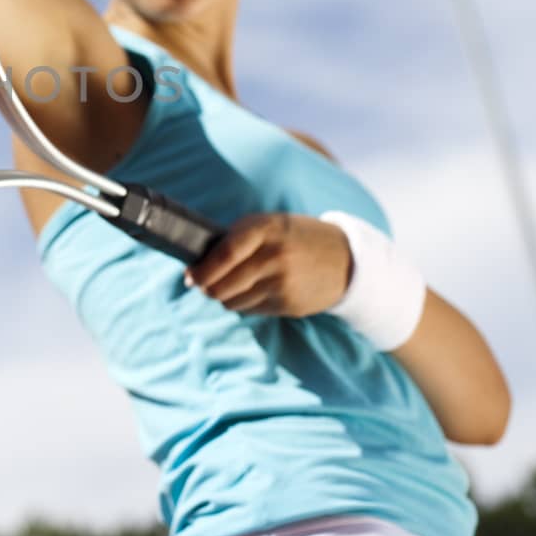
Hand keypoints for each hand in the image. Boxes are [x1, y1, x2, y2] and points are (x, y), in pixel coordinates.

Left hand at [182, 213, 351, 317]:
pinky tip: (256, 291)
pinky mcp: (289, 305)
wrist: (345, 258)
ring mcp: (283, 283)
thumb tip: (197, 266)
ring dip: (225, 297)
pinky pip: (251, 310)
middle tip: (203, 284)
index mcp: (265, 229)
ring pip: (233, 302)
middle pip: (222, 285)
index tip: (190, 276)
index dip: (202, 271)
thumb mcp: (269, 225)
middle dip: (207, 288)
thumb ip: (236, 239)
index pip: (224, 254)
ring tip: (233, 284)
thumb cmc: (295, 237)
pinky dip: (245, 303)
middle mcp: (274, 256)